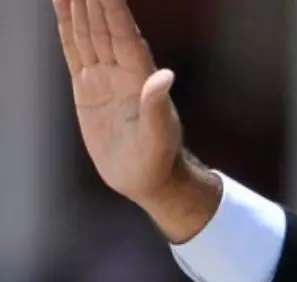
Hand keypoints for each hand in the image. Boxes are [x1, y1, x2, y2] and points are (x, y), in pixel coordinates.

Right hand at [53, 0, 218, 240]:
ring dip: (78, 6)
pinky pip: (74, 50)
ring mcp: (103, 77)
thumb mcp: (159, 137)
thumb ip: (157, 107)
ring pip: (87, 32)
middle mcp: (122, 72)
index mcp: (140, 78)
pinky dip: (67, 27)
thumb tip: (164, 76)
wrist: (146, 179)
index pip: (123, 34)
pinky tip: (63, 7)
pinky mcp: (86, 88)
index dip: (113, 8)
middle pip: (103, 25)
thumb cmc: (158, 161)